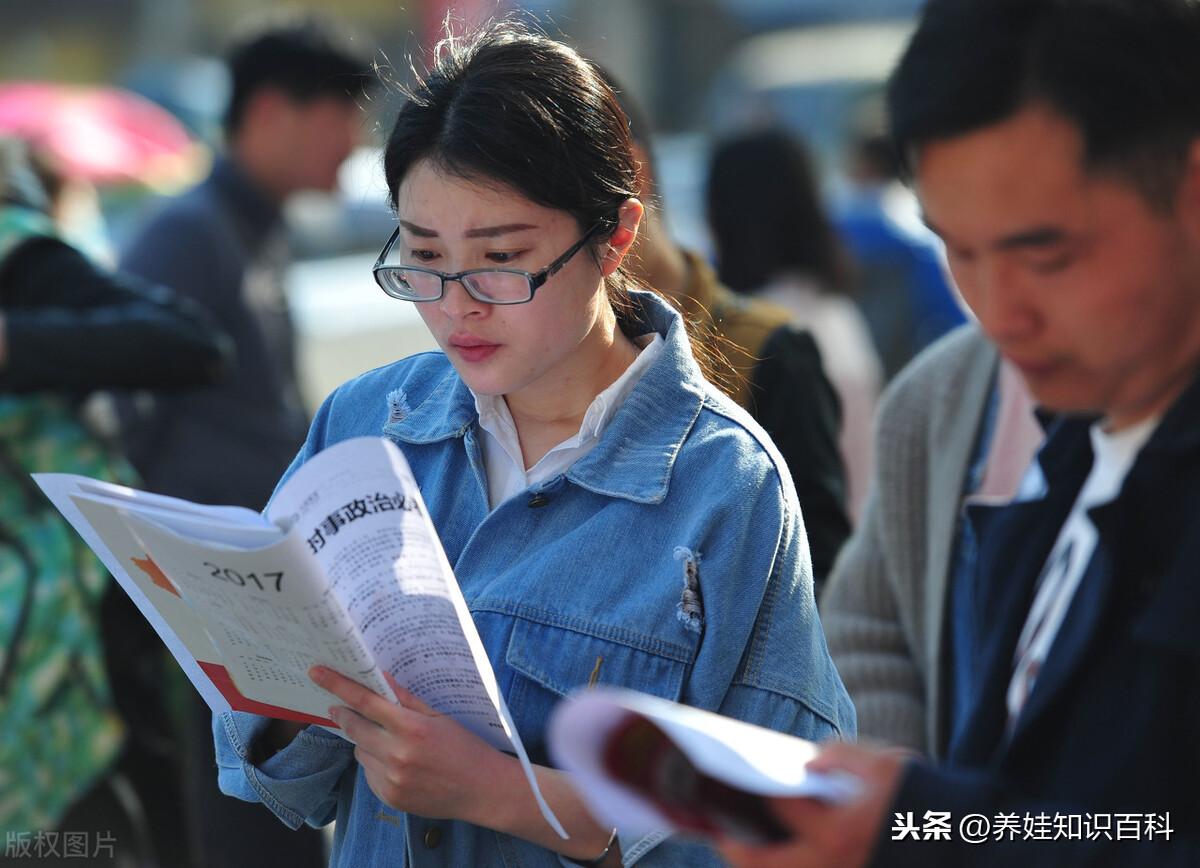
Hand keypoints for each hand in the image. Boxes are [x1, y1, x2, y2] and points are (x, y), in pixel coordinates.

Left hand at [310, 665, 507, 822]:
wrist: (482, 790)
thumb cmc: (465, 748)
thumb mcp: (438, 717)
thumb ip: (406, 700)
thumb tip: (381, 678)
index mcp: (412, 728)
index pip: (365, 701)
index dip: (339, 685)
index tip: (317, 673)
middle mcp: (397, 755)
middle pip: (354, 727)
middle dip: (344, 715)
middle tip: (339, 708)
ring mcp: (391, 779)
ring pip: (360, 752)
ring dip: (365, 742)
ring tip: (390, 742)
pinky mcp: (389, 797)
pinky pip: (369, 774)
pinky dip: (375, 764)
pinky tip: (398, 764)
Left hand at [718, 742, 908, 867]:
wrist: (961, 842)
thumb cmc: (922, 800)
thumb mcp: (886, 765)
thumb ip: (843, 756)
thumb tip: (810, 760)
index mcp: (837, 832)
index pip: (780, 808)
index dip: (755, 791)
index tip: (734, 777)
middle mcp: (832, 864)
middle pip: (764, 865)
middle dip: (735, 849)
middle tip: (718, 830)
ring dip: (758, 863)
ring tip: (738, 841)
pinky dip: (785, 864)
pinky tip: (773, 848)